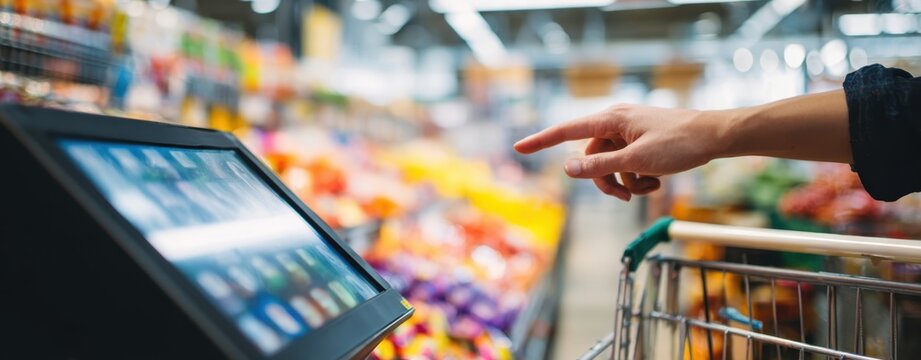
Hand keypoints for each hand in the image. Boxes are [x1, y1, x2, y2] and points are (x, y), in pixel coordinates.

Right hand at [514, 104, 723, 200]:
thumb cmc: (679, 144)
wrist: (716, 137)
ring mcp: (629, 132)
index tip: (519, 147)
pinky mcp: (641, 142)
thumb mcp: (636, 161)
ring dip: (624, 182)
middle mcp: (616, 122)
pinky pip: (626, 164)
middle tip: (625, 198)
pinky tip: (655, 183)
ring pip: (610, 164)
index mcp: (611, 119)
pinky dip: (637, 177)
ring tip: (647, 189)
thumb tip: (567, 169)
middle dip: (605, 181)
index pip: (567, 131)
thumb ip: (600, 167)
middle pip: (591, 158)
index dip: (541, 140)